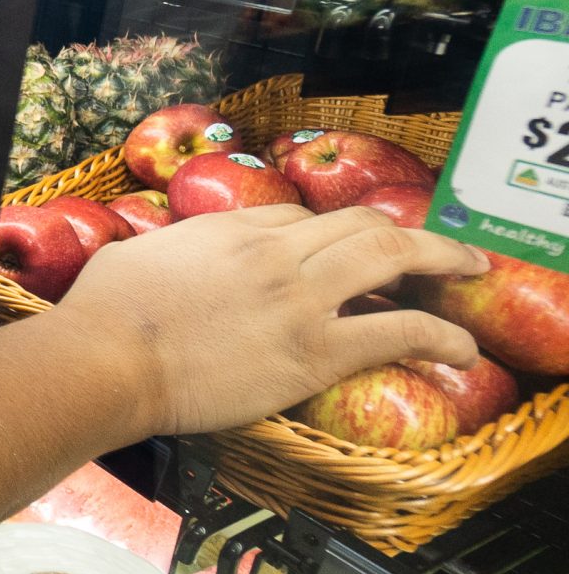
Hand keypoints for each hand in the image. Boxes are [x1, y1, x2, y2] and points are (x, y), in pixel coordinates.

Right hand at [52, 204, 483, 437]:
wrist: (108, 358)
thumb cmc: (105, 313)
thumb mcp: (137, 254)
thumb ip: (173, 251)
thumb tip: (170, 260)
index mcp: (230, 229)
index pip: (296, 215)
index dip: (326, 232)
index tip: (338, 252)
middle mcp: (274, 253)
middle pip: (357, 224)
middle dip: (404, 230)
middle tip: (435, 244)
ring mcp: (299, 299)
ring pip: (390, 257)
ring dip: (440, 259)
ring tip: (467, 269)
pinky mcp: (315, 352)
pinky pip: (397, 331)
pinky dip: (439, 335)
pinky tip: (461, 348)